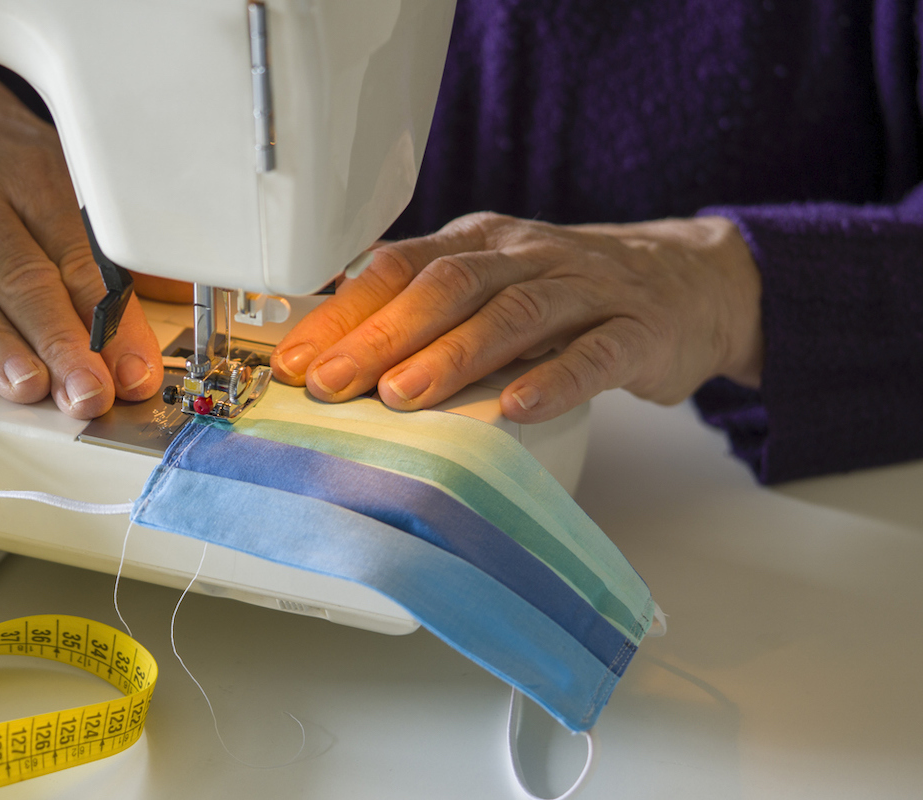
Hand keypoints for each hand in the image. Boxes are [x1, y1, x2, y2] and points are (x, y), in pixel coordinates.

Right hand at [0, 51, 163, 417]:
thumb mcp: (49, 179)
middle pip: (25, 279)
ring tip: (28, 387)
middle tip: (86, 393)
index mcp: (35, 178)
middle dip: (61, 343)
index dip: (108, 325)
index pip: (79, 261)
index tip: (130, 373)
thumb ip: (91, 256)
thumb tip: (144, 329)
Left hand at [271, 212, 762, 421]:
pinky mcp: (637, 330)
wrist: (685, 284)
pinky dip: (555, 379)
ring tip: (404, 394)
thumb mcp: (490, 280)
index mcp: (478, 242)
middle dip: (382, 335)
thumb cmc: (566, 293)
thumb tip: (331, 338)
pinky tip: (517, 407)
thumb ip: (423, 305)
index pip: (398, 267)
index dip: (344, 313)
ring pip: (514, 314)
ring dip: (453, 355)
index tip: (295, 359)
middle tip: (333, 381)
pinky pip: (595, 352)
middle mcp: (526, 256)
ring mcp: (584, 289)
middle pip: (447, 287)